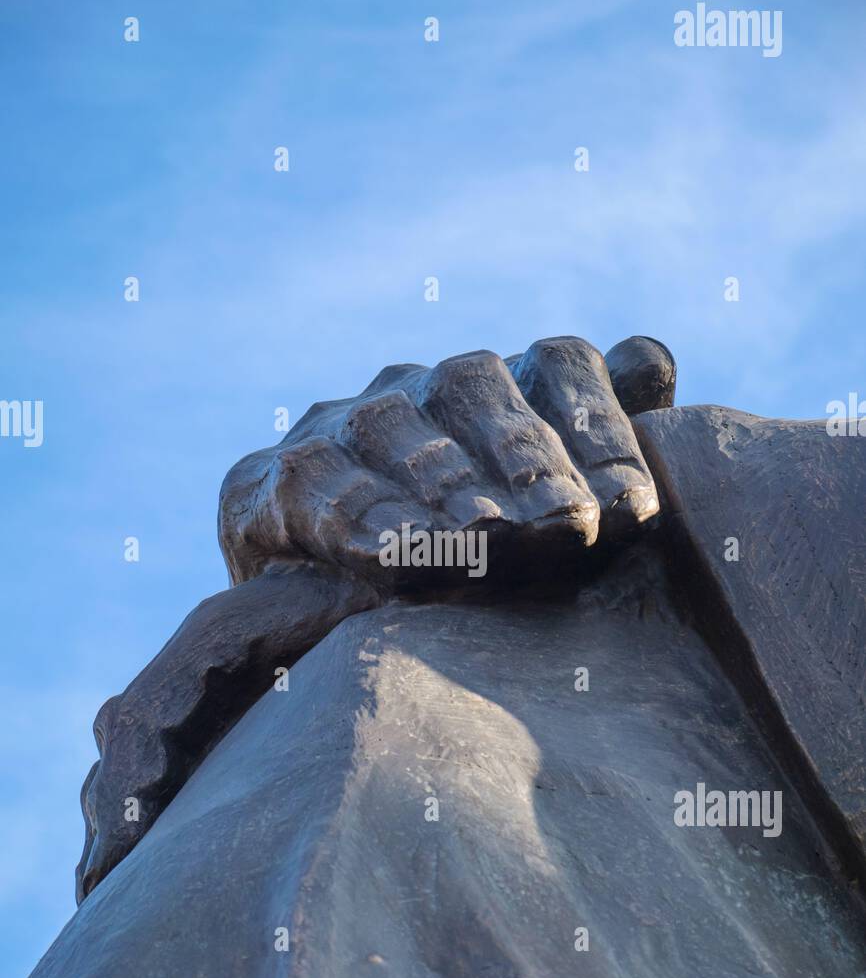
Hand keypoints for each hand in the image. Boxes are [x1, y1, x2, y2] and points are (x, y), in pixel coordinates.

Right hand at [219, 336, 673, 586]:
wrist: (314, 617)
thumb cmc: (457, 566)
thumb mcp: (535, 512)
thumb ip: (594, 439)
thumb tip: (652, 360)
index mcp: (489, 387)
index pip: (558, 367)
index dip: (600, 428)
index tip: (636, 510)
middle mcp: (412, 390)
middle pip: (478, 388)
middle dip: (527, 458)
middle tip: (568, 526)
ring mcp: (336, 429)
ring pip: (393, 429)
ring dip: (443, 484)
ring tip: (487, 540)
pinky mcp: (262, 484)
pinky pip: (312, 488)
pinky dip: (354, 519)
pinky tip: (392, 559)